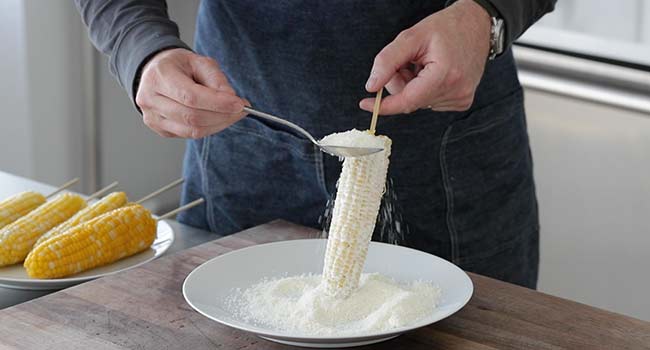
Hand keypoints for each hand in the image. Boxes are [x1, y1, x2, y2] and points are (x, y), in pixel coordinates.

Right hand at [136, 48, 246, 137]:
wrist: (156, 72)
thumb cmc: (179, 65)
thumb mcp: (199, 61)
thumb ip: (217, 80)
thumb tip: (232, 100)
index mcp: (160, 77)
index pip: (191, 97)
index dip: (218, 104)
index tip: (240, 104)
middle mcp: (150, 99)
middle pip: (193, 117)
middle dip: (223, 116)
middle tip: (241, 109)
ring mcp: (153, 117)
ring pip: (193, 131)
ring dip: (219, 124)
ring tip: (232, 113)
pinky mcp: (160, 129)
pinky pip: (190, 135)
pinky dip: (210, 128)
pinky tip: (217, 118)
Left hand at [360, 0, 490, 113]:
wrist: (476, 26)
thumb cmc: (446, 28)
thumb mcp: (411, 37)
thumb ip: (387, 61)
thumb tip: (372, 86)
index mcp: (445, 75)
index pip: (407, 101)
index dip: (384, 105)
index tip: (365, 104)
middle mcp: (456, 91)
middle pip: (410, 101)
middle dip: (400, 84)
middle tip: (408, 62)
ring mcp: (461, 99)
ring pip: (418, 102)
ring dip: (413, 86)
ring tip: (425, 64)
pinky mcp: (462, 102)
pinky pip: (430, 102)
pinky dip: (425, 89)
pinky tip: (434, 72)